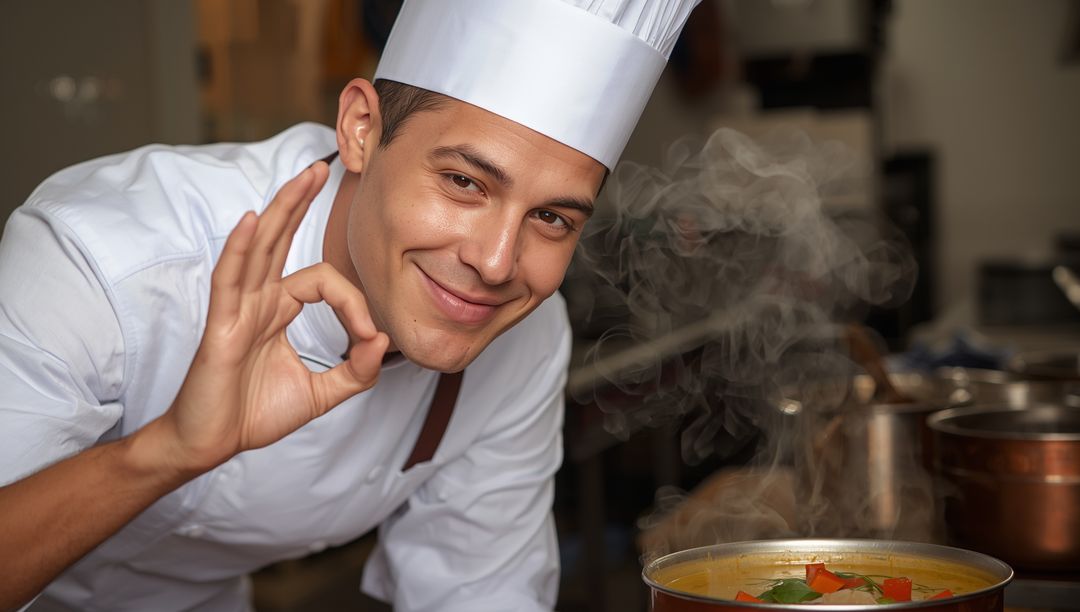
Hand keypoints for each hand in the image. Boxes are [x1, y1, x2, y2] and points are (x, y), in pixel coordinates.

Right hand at [159, 162, 388, 471]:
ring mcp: (237, 309)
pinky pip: (229, 278)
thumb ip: (357, 369)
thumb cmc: (254, 414)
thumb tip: (383, 339)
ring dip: (281, 210)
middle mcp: (258, 301)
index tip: (370, 339)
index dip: (354, 304)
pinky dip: (241, 248)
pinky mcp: (220, 326)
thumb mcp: (323, 392)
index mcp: (278, 310)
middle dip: (300, 203)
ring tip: (301, 175)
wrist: (211, 444)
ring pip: (259, 247)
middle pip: (281, 240)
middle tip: (321, 169)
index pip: (324, 282)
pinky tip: (253, 221)